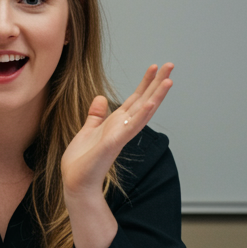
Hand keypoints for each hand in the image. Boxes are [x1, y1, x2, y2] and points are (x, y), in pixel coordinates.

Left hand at [61, 63, 173, 198]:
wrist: (76, 183)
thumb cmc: (81, 162)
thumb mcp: (87, 131)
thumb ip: (96, 115)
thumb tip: (101, 98)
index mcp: (117, 123)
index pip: (136, 99)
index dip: (145, 83)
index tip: (155, 67)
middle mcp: (122, 127)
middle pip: (144, 101)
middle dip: (157, 83)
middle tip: (171, 64)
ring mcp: (120, 135)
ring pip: (143, 112)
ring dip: (156, 96)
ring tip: (169, 80)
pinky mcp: (113, 143)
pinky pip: (130, 127)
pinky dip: (141, 115)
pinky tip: (150, 103)